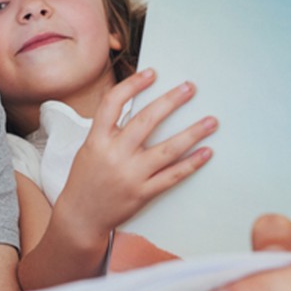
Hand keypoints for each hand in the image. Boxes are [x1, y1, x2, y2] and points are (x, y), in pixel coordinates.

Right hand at [55, 68, 216, 248]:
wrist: (80, 216)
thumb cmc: (84, 180)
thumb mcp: (88, 149)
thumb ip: (109, 130)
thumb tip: (136, 107)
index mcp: (97, 140)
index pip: (113, 103)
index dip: (133, 85)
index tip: (151, 74)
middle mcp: (114, 155)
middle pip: (146, 121)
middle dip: (171, 101)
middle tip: (189, 88)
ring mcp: (130, 175)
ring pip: (167, 150)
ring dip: (192, 133)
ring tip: (210, 121)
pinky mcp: (143, 193)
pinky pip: (172, 176)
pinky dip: (191, 163)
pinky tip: (205, 152)